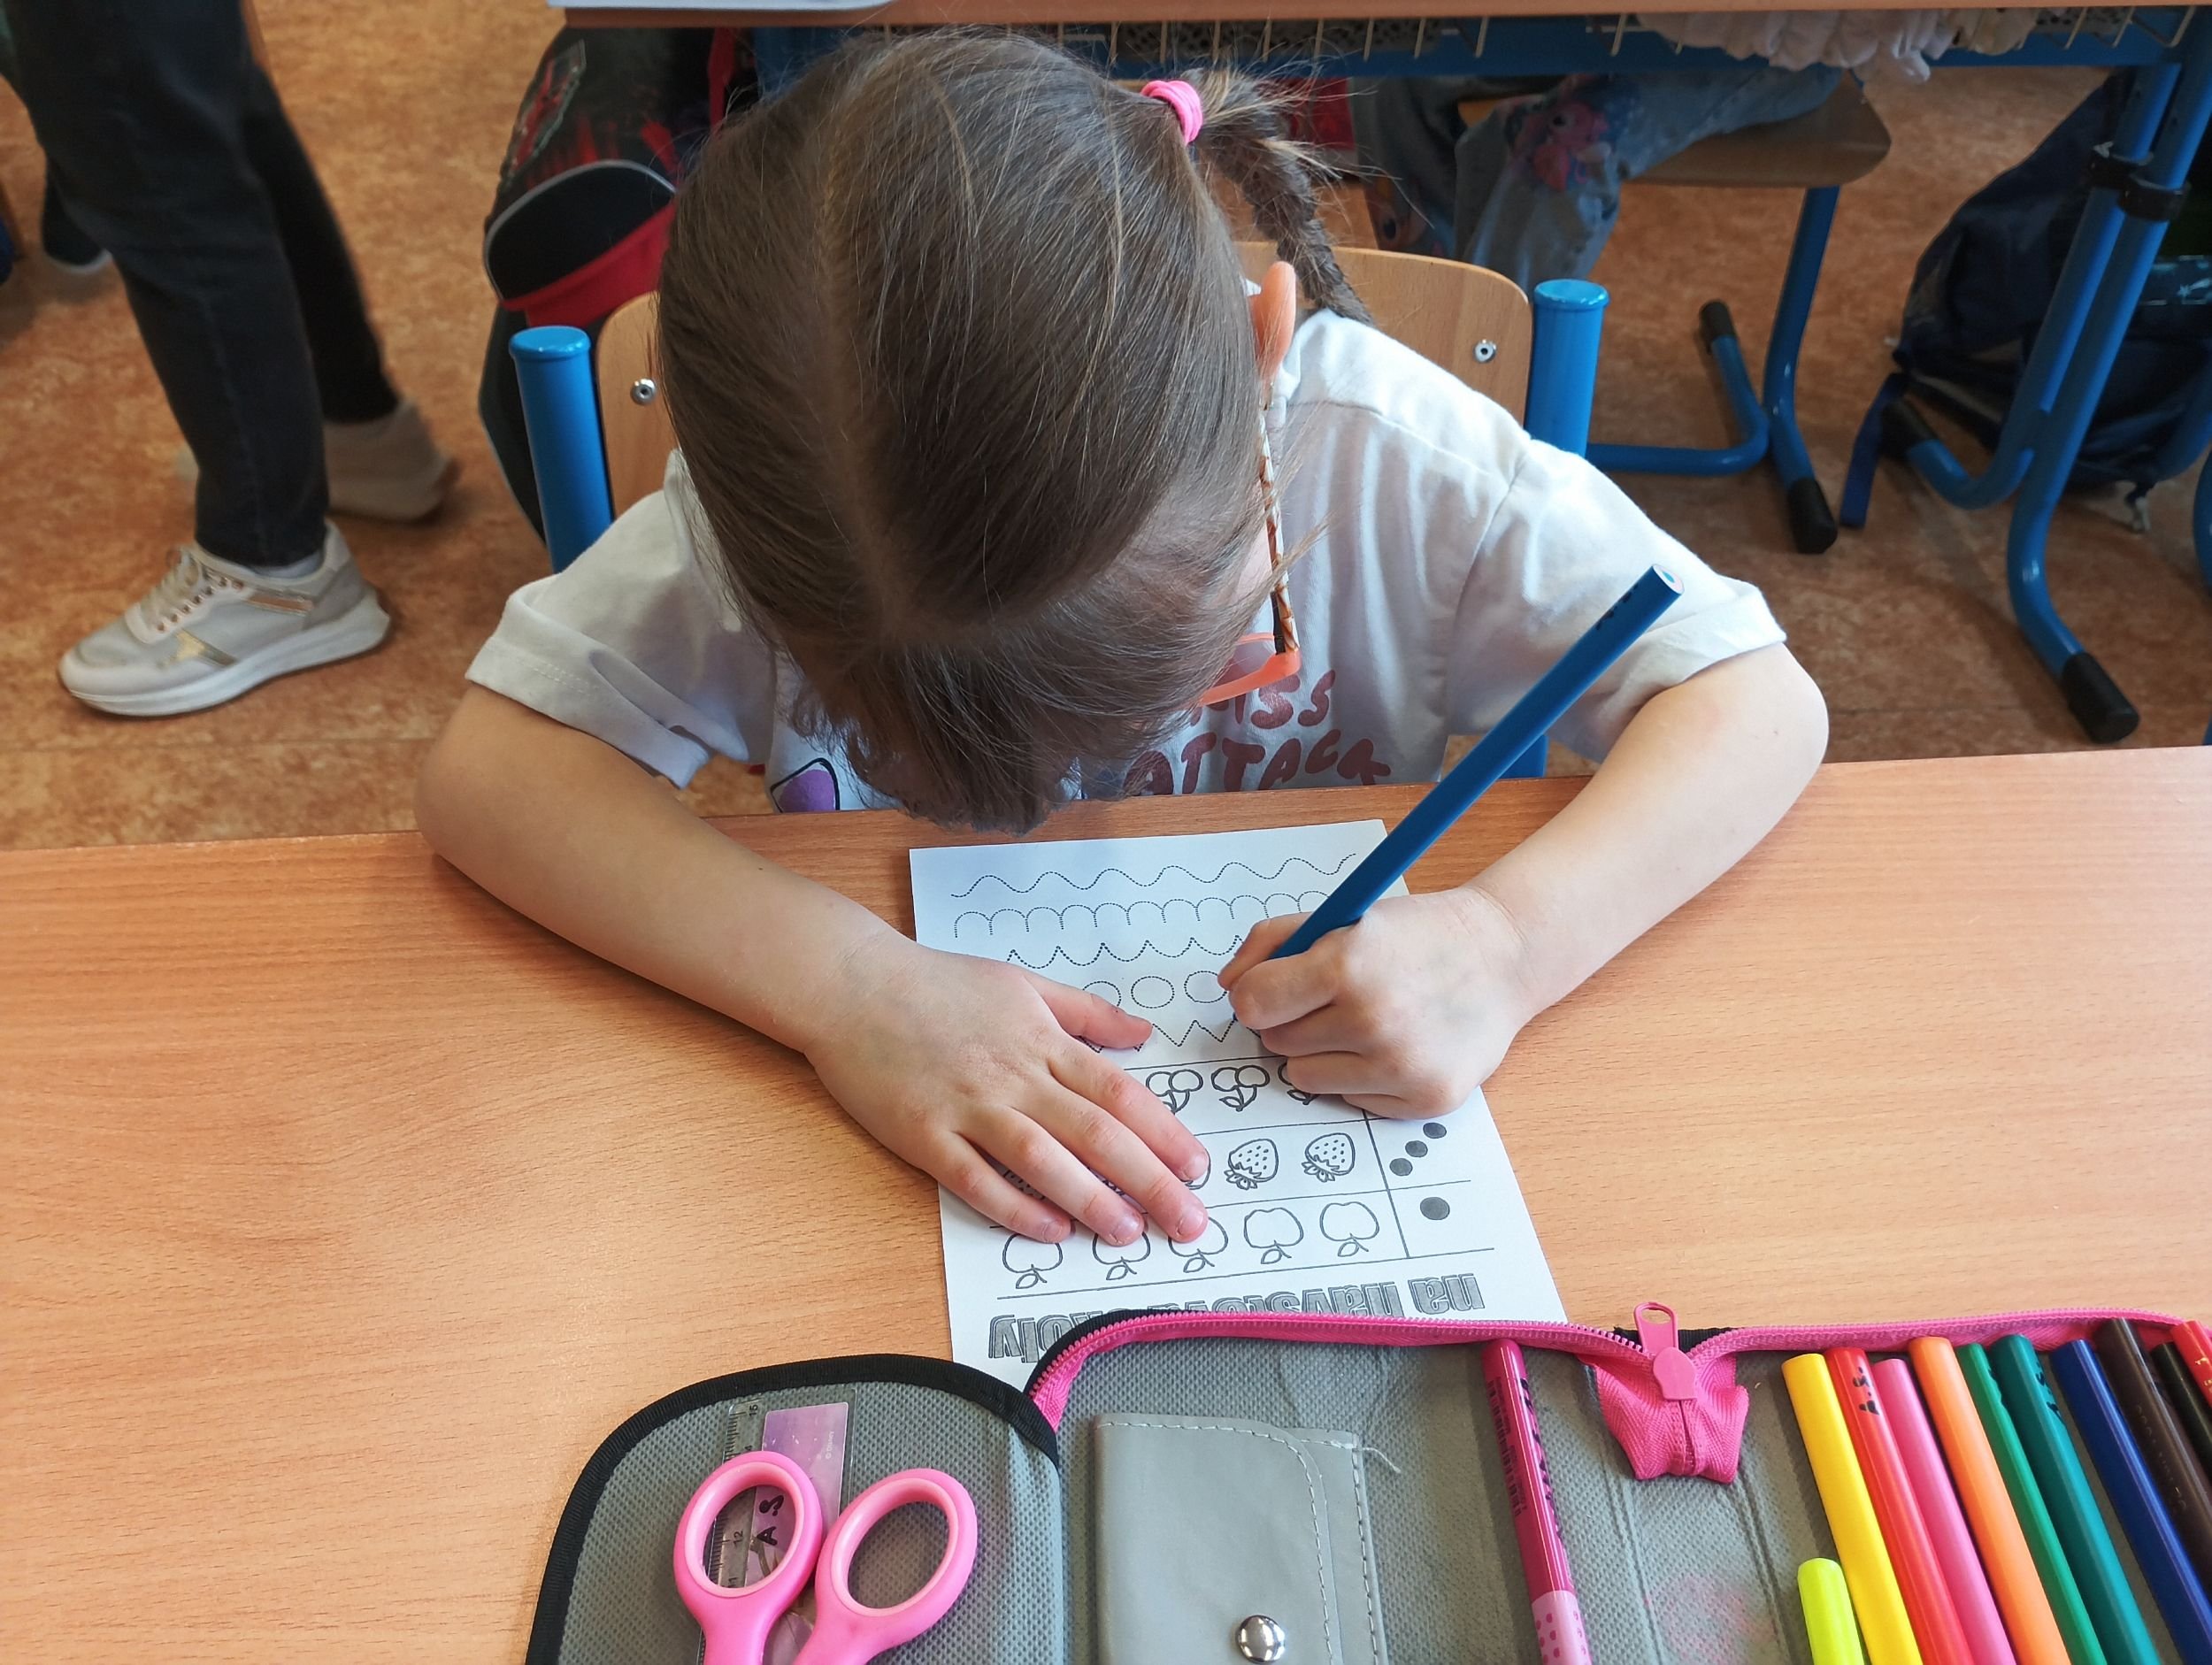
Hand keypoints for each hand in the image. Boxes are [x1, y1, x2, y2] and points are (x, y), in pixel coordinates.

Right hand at [801, 936, 1209, 1245]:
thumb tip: (1143, 1033)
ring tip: (1129, 1233)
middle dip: (1150, 1180)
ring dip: (1091, 1199)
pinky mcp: (922, 1134)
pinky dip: (1015, 1207)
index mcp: (1041, 1040)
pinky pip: (975, 1178)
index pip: (1119, 1092)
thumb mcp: (1023, 983)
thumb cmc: (937, 983)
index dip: (1164, 1133)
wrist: (851, 983)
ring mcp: (967, 1106)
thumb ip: (1086, 1013)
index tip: (1199, 1167)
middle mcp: (1012, 1075)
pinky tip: (1050, 1230)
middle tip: (1189, 1221)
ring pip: (1042, 1159)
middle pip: (1096, 1132)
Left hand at [1219, 887, 1537, 1116]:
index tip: (1278, 987)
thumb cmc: (1416, 934)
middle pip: (1276, 1043)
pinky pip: (1350, 1100)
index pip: (1252, 1005)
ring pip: (1305, 1077)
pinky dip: (1361, 1077)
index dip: (1259, 994)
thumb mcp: (1343, 915)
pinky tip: (1395, 1044)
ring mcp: (1401, 1067)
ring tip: (1366, 1021)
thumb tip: (1228, 987)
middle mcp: (1374, 1021)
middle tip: (1336, 997)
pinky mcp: (1424, 1100)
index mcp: (1348, 966)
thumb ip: (1273, 942)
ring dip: (1323, 1052)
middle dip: (1294, 1019)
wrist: (1503, 957)